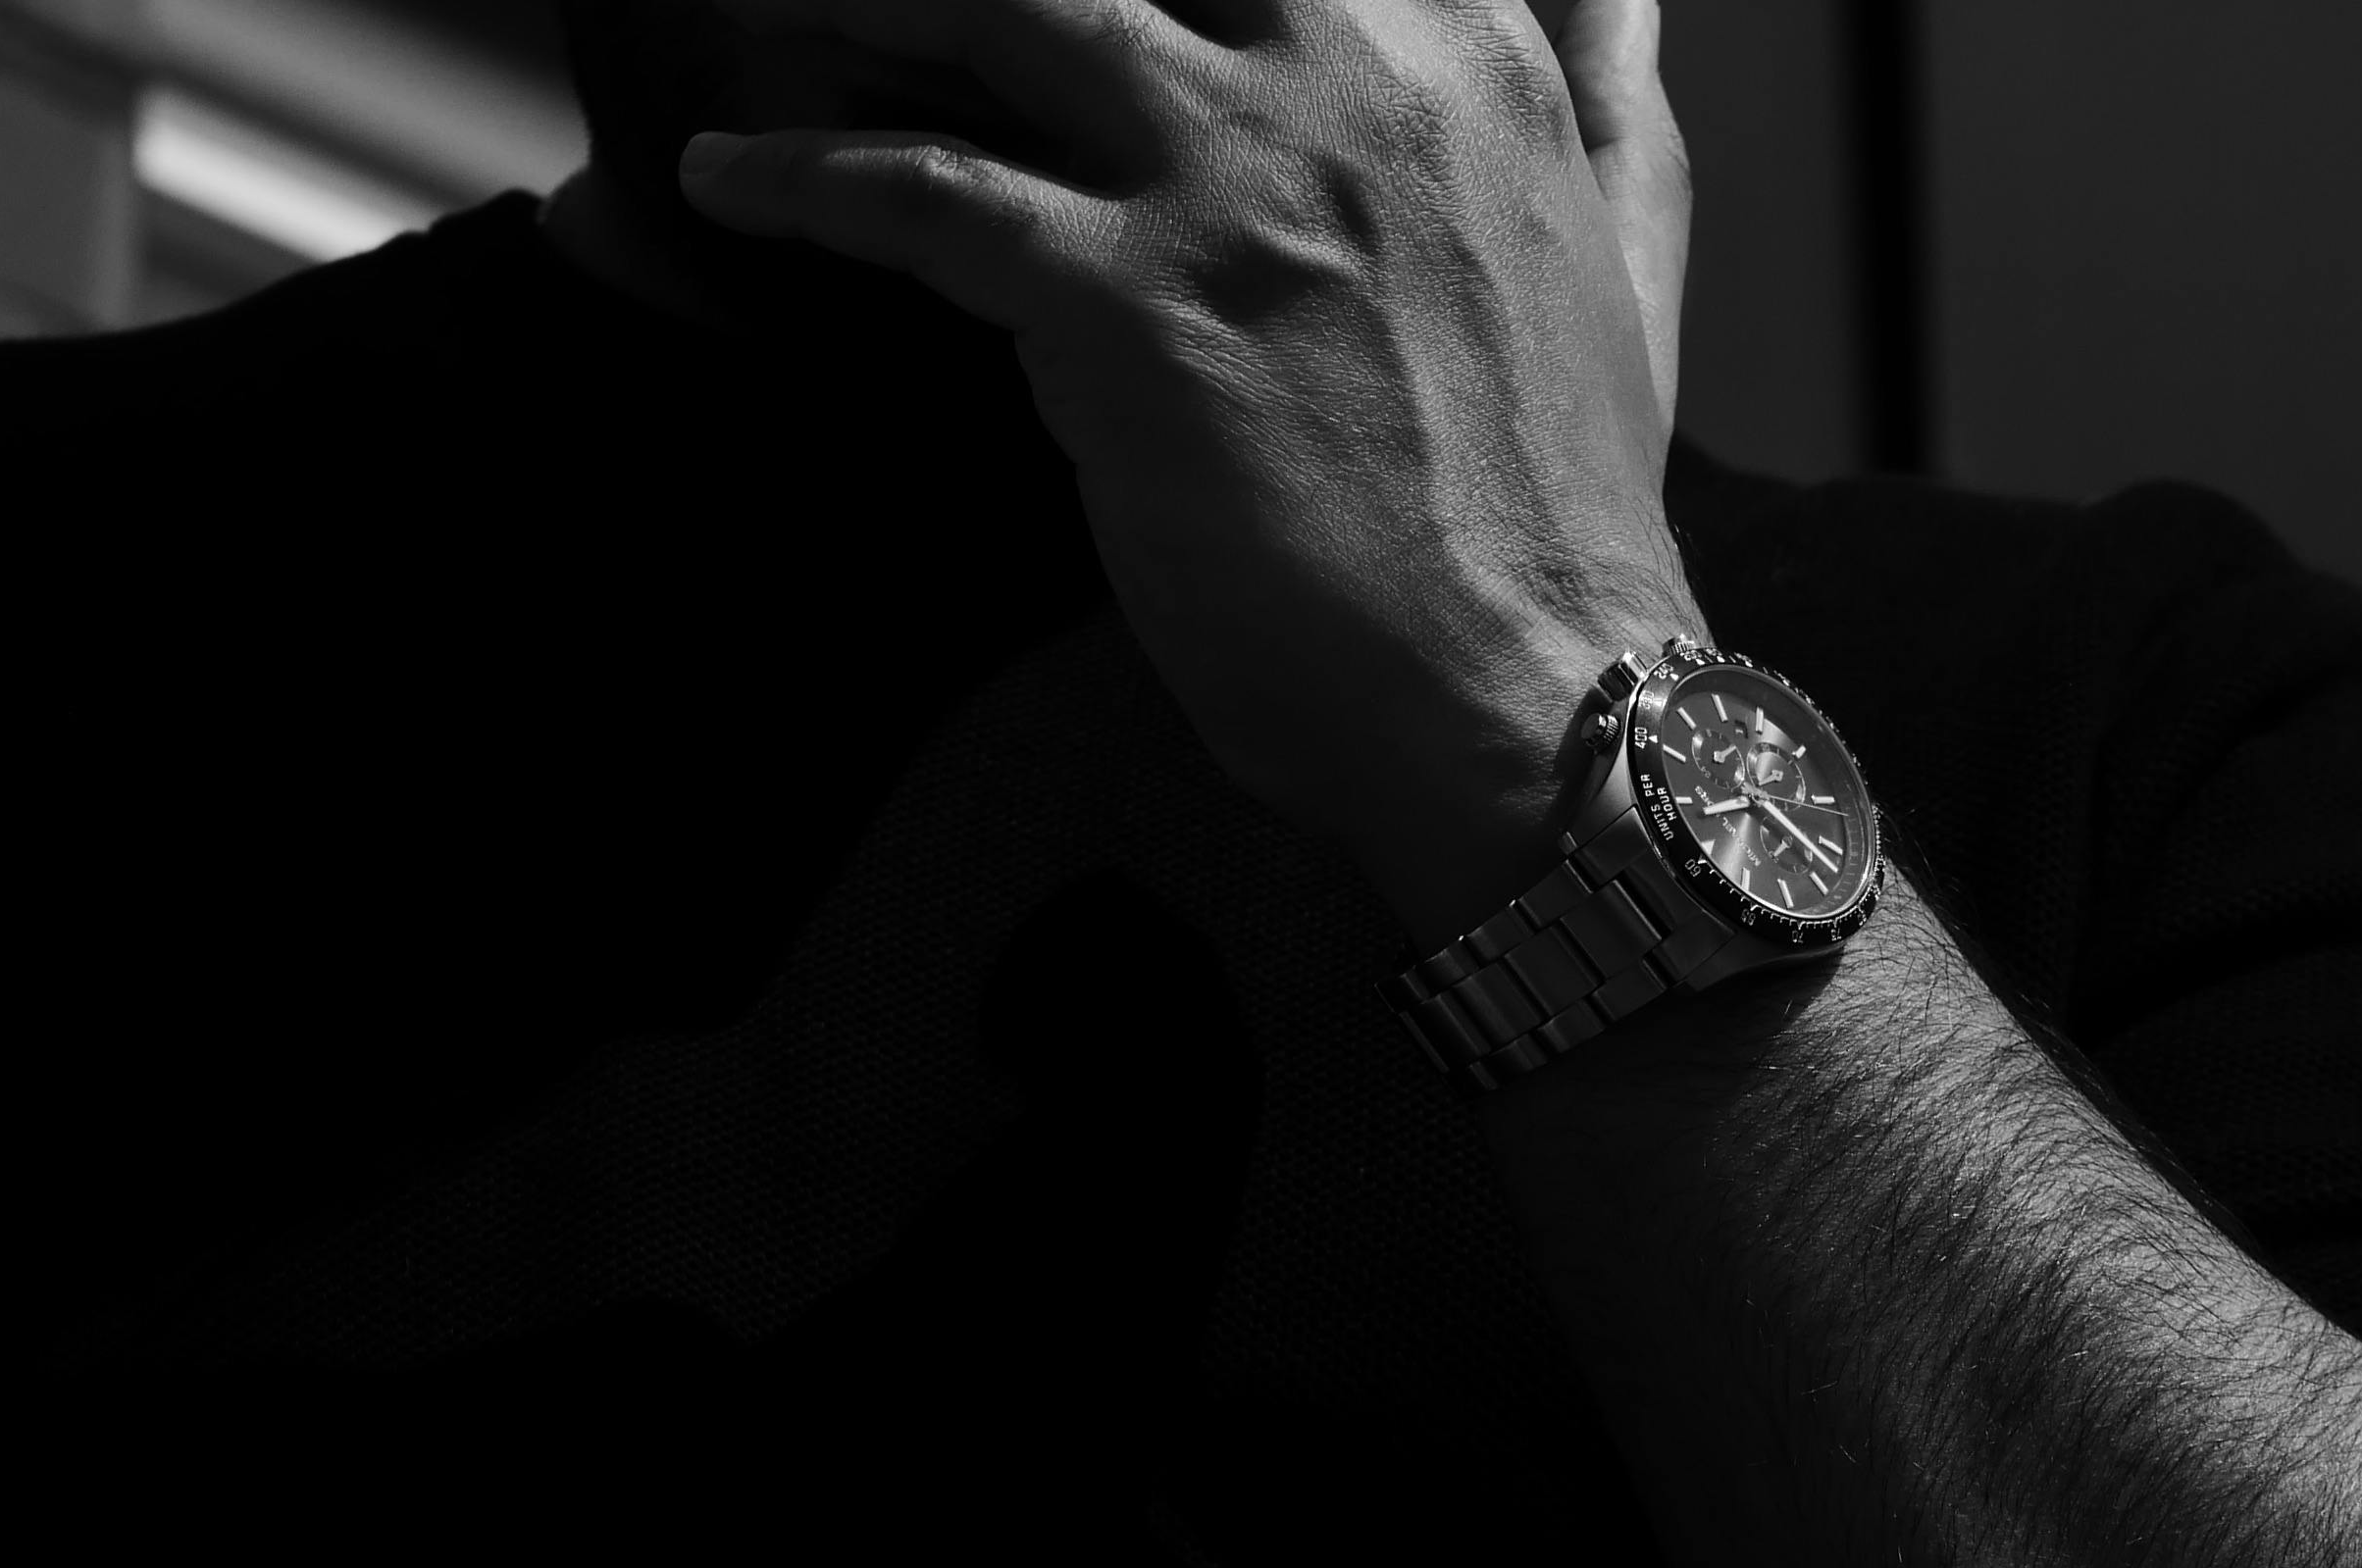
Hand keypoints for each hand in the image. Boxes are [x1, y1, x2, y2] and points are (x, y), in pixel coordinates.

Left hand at [681, 0, 1707, 937]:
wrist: (1539, 704)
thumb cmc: (1565, 515)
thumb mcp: (1631, 257)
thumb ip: (1606, 96)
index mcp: (1465, 49)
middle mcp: (1349, 71)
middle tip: (891, 1)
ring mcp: (1232, 179)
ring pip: (999, 5)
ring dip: (866, 6)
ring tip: (786, 21)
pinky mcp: (1129, 306)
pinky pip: (921, 194)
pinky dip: (802, 179)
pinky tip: (730, 184)